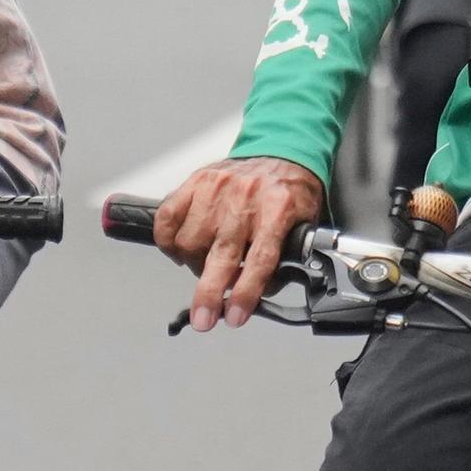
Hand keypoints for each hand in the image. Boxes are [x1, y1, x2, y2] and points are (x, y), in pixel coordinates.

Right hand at [150, 155, 324, 330]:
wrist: (281, 151)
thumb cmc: (289, 195)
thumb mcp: (302, 226)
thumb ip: (284, 260)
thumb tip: (259, 296)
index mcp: (279, 209)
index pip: (260, 258)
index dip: (246, 292)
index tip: (234, 316)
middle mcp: (246, 198)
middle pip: (222, 254)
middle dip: (208, 294)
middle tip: (202, 320)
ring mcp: (218, 188)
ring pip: (190, 241)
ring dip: (194, 265)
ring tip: (204, 266)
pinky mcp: (196, 181)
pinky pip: (168, 218)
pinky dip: (167, 241)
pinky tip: (179, 250)